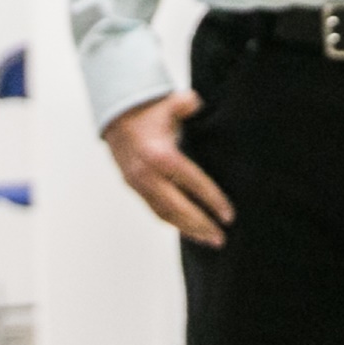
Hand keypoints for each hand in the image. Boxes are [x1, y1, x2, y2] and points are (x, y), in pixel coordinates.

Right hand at [105, 90, 233, 244]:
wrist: (115, 114)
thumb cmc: (147, 110)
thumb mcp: (170, 104)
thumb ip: (188, 104)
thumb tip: (197, 105)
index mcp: (160, 155)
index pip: (192, 183)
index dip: (212, 201)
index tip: (229, 216)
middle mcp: (147, 174)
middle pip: (177, 208)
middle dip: (200, 225)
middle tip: (221, 239)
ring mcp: (138, 183)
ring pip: (164, 214)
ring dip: (187, 229)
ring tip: (208, 240)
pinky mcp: (133, 187)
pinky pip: (154, 210)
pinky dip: (172, 222)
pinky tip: (188, 229)